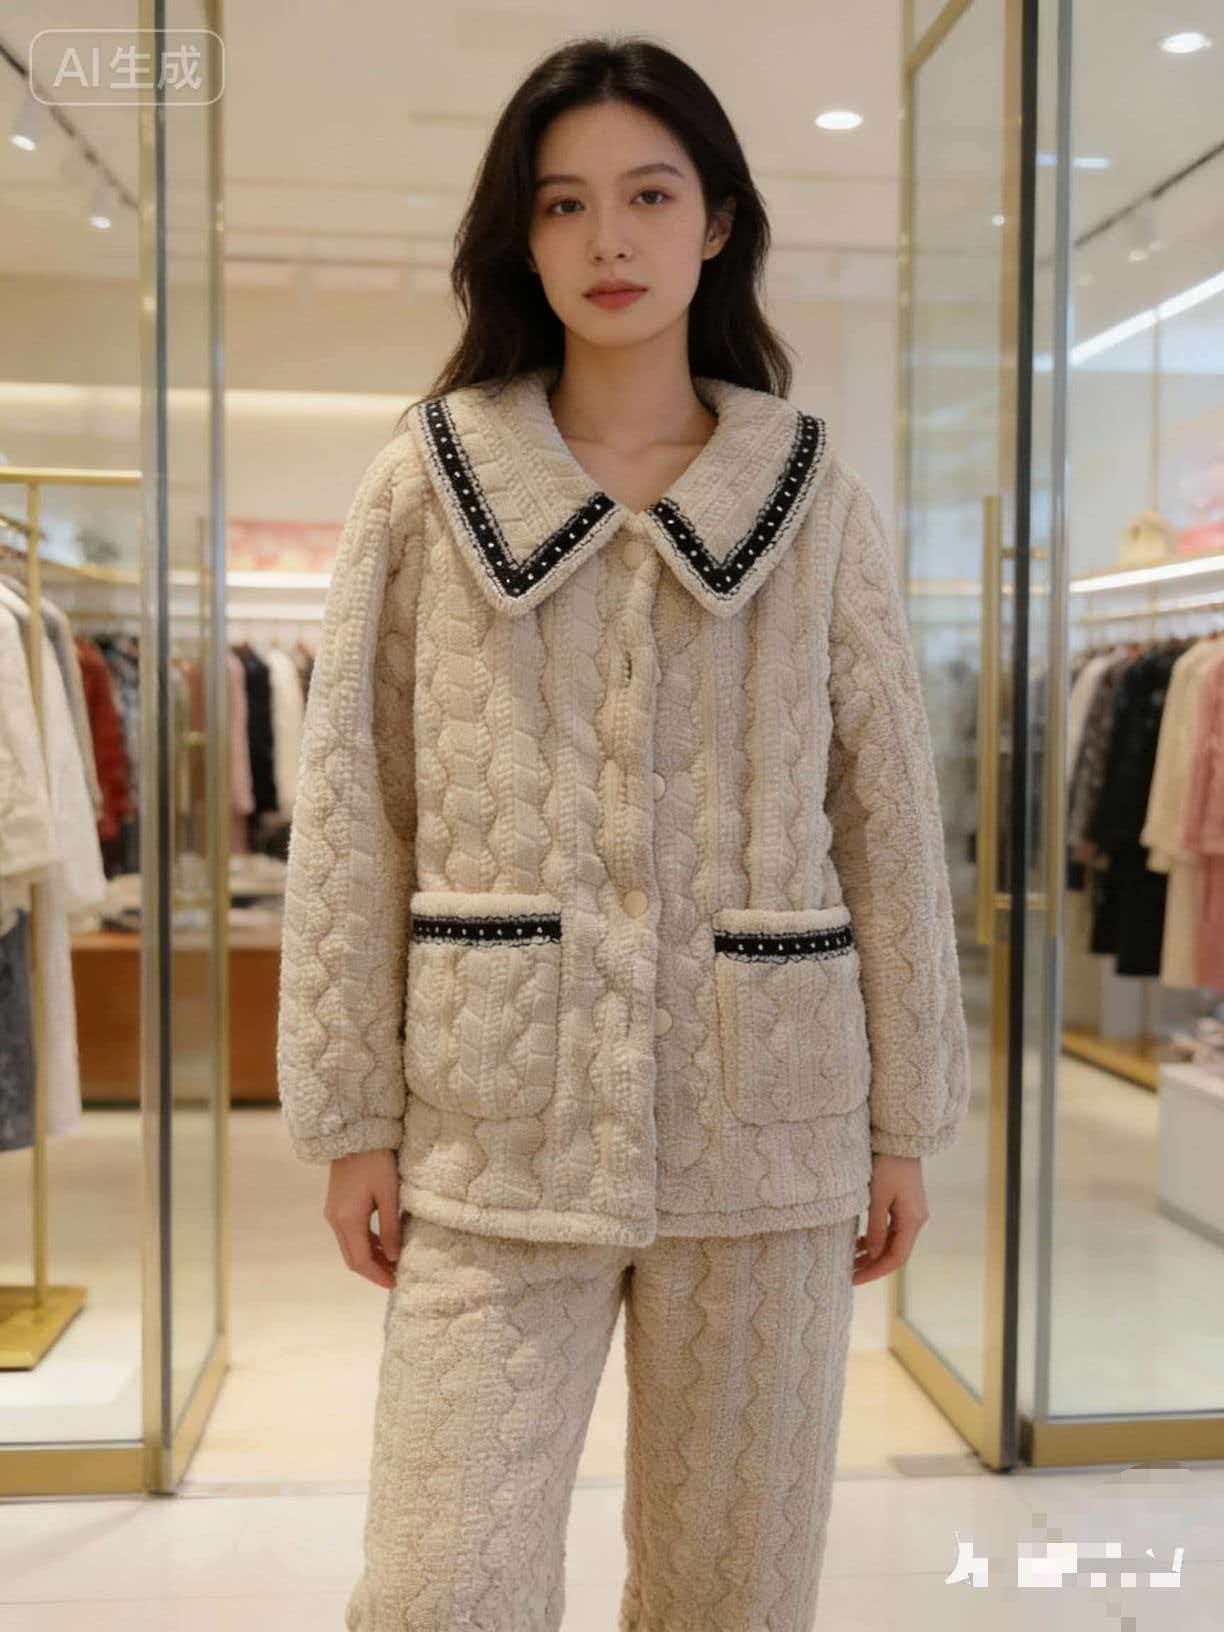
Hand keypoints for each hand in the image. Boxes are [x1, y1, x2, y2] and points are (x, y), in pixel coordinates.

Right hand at [323, 1148, 403, 1288]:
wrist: (354, 1135)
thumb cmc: (376, 1161)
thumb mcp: (389, 1194)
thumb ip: (390, 1228)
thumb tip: (393, 1257)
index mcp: (347, 1220)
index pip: (360, 1261)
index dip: (377, 1276)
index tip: (395, 1284)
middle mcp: (335, 1220)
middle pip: (352, 1258)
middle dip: (373, 1270)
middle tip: (396, 1277)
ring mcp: (334, 1213)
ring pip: (350, 1247)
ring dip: (370, 1258)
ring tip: (393, 1262)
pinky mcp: (337, 1206)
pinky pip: (349, 1234)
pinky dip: (365, 1243)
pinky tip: (382, 1243)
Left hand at [852, 1153, 928, 1284]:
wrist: (899, 1139)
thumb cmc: (887, 1165)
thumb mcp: (877, 1197)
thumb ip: (876, 1228)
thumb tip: (873, 1255)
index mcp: (913, 1220)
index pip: (896, 1258)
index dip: (875, 1271)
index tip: (854, 1279)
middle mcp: (916, 1220)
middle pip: (895, 1253)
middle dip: (872, 1265)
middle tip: (848, 1274)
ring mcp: (911, 1213)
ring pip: (892, 1242)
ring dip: (873, 1253)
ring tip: (850, 1261)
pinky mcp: (904, 1205)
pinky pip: (891, 1230)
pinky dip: (876, 1239)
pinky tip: (860, 1242)